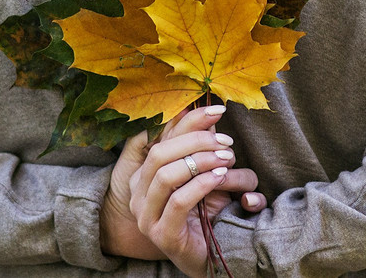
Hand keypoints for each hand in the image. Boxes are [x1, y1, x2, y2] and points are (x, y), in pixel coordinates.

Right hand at [129, 106, 262, 276]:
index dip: (190, 120)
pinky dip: (201, 184)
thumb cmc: (206, 211)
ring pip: (165, 176)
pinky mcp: (162, 234)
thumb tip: (209, 112)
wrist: (209, 255)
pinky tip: (220, 177)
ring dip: (200, 162)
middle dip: (196, 141)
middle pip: (160, 153)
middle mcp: (139, 194)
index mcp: (144, 175)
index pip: (162, 138)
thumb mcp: (203, 174)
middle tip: (225, 141)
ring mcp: (146, 216)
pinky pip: (178, 201)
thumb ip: (201, 148)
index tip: (218, 110)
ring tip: (226, 159)